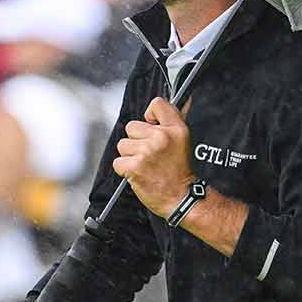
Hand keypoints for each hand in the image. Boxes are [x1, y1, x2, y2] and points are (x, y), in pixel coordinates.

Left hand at [113, 97, 195, 217]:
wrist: (181, 198)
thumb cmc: (180, 171)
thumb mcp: (183, 140)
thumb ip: (171, 121)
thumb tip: (159, 104)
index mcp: (176, 129)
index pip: (156, 104)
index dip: (150, 116)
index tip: (152, 127)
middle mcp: (161, 137)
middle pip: (132, 127)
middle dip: (137, 140)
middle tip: (150, 154)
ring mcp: (147, 152)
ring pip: (123, 145)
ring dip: (130, 156)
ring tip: (145, 165)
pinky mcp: (134, 167)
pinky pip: (118, 162)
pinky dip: (125, 170)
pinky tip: (139, 174)